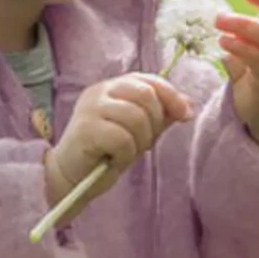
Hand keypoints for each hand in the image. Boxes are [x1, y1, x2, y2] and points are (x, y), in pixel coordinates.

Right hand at [44, 73, 193, 224]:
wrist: (70, 178)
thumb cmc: (103, 153)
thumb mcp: (136, 131)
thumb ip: (158, 116)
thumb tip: (188, 105)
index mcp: (111, 87)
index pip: (147, 80)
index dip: (170, 95)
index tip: (185, 115)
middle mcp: (99, 92)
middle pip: (145, 94)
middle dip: (155, 122)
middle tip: (143, 144)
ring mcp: (90, 108)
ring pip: (136, 117)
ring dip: (140, 142)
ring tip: (126, 153)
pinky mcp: (85, 129)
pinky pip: (122, 139)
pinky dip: (125, 155)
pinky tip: (114, 160)